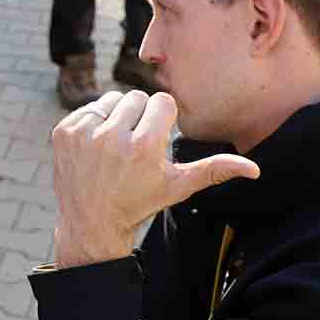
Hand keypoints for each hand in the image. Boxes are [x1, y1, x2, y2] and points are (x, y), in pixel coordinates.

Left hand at [51, 90, 259, 266]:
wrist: (92, 221)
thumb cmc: (140, 201)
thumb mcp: (178, 186)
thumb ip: (214, 170)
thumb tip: (255, 169)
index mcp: (144, 147)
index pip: (162, 103)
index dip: (162, 121)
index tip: (155, 141)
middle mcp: (112, 137)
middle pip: (138, 98)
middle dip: (140, 117)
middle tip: (135, 146)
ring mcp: (84, 134)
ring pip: (113, 99)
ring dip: (118, 117)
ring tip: (116, 147)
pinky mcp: (64, 132)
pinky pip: (89, 108)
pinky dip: (95, 122)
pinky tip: (97, 148)